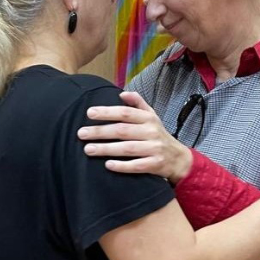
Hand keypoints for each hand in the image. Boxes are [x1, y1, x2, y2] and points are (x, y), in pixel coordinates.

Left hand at [78, 90, 192, 183]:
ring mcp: (154, 149)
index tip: (89, 113)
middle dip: (100, 131)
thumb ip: (138, 104)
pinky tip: (108, 165)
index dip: (107, 112)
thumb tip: (122, 94)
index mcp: (148, 118)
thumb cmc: (158, 136)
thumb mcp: (152, 117)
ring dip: (106, 149)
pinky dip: (122, 166)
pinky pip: (136, 166)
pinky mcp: (155, 165)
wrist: (178, 159)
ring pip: (127, 148)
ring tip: (88, 149)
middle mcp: (151, 132)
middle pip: (122, 130)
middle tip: (81, 133)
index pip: (125, 113)